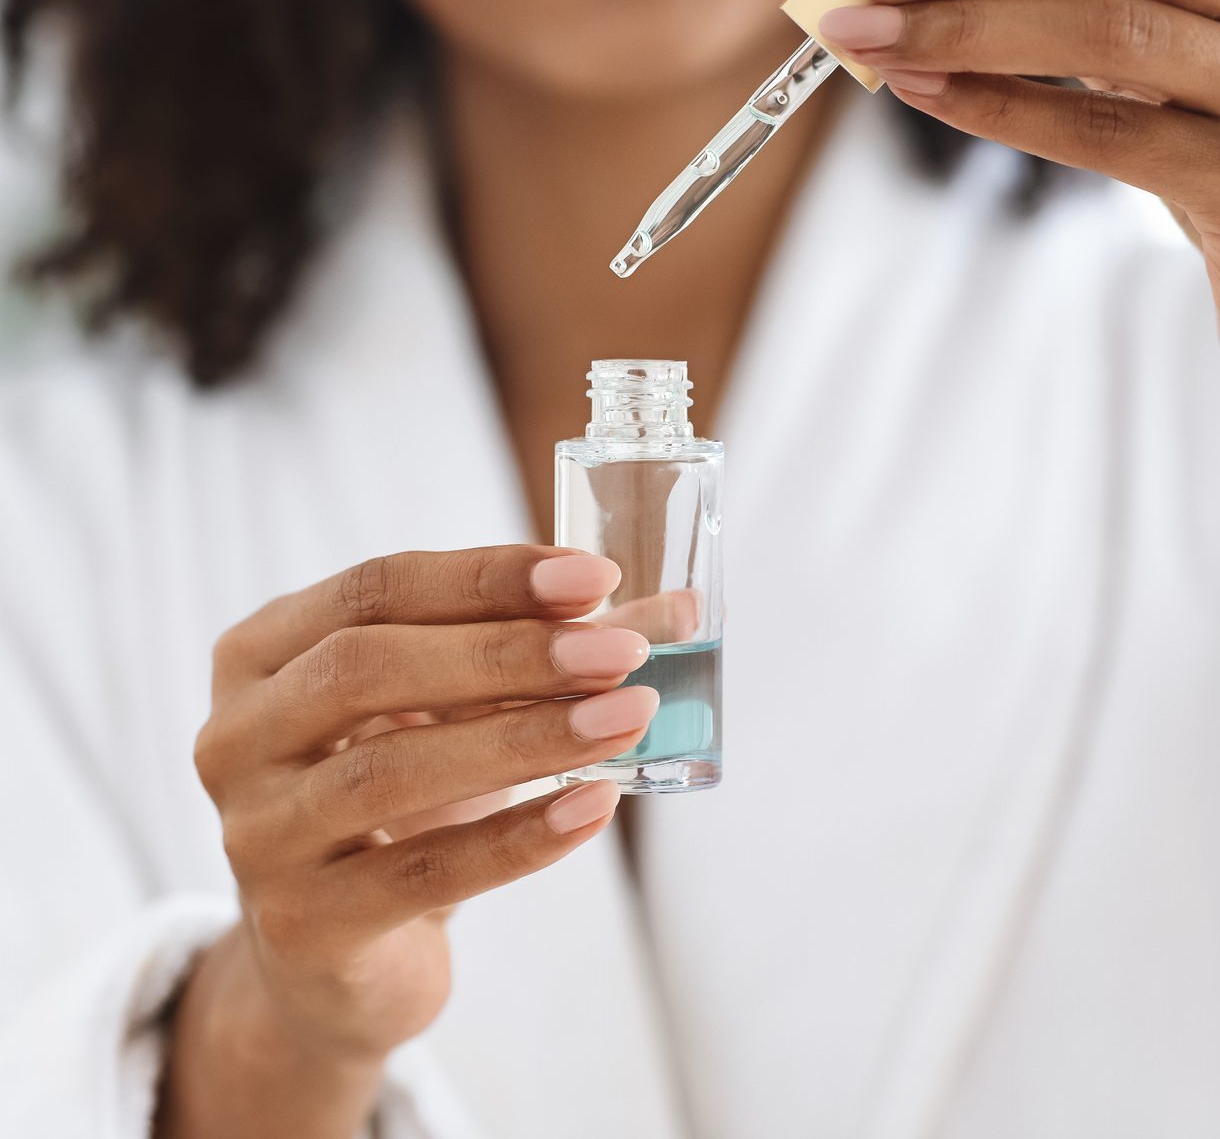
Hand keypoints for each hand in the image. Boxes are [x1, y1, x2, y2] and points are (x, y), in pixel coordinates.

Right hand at [164, 547, 655, 1136]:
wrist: (335, 950)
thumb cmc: (403, 793)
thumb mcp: (456, 708)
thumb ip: (553, 652)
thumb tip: (677, 609)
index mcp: (264, 652)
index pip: (377, 587)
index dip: (488, 577)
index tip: (595, 576)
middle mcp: (236, 735)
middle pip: (368, 667)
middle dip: (508, 652)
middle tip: (621, 650)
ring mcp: (256, 834)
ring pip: (393, 772)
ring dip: (526, 738)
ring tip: (628, 718)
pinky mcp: (301, 924)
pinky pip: (422, 874)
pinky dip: (520, 838)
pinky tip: (596, 805)